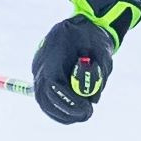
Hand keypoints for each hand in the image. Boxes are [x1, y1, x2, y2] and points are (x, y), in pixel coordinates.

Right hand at [30, 0, 140, 124]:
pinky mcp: (41, 78)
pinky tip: (75, 112)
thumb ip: (98, 72)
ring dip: (63, 113)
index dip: (69, 100)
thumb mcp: (103, 50)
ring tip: (84, 113)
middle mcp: (40, 63)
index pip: (52, 83)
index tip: (87, 108)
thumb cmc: (93, 37)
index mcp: (54, 51)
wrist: (80, 26)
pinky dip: (59, 110)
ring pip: (43, 101)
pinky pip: (46, 100)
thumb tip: (92, 98)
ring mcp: (38, 71)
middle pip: (44, 97)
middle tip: (87, 114)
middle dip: (66, 111)